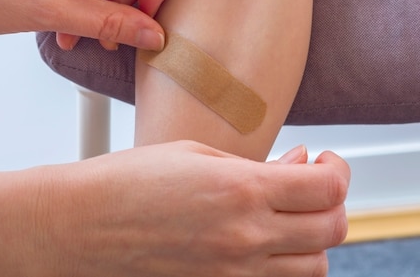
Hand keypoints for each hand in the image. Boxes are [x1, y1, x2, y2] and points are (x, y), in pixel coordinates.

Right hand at [31, 141, 349, 276]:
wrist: (82, 225)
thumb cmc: (128, 182)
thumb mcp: (196, 154)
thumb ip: (257, 165)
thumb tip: (298, 167)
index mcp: (240, 190)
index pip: (327, 189)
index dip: (338, 170)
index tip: (325, 161)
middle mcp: (244, 237)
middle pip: (331, 230)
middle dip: (332, 202)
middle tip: (312, 183)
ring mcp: (233, 272)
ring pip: (313, 266)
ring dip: (313, 238)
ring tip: (288, 213)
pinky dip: (285, 264)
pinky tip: (266, 238)